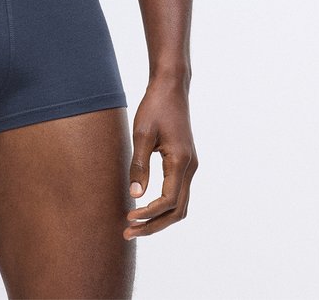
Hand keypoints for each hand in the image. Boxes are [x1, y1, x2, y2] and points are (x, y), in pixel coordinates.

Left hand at [124, 77, 197, 239]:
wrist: (171, 87)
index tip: (128, 218)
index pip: (167, 201)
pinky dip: (163, 206)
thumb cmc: (154, 107)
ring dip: (159, 218)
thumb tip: (135, 196)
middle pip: (177, 210)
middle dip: (154, 225)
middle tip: (128, 233)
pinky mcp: (185, 162)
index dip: (148, 215)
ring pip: (180, 204)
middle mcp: (190, 167)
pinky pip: (178, 192)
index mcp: (180, 161)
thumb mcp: (142, 133)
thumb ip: (139, 165)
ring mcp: (190, 165)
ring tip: (135, 225)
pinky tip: (145, 206)